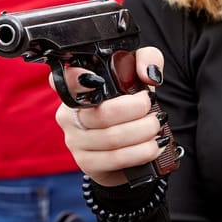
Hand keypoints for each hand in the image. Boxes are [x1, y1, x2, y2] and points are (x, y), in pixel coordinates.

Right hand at [52, 47, 164, 186]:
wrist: (127, 145)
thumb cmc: (128, 105)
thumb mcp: (138, 76)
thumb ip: (147, 59)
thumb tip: (148, 75)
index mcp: (75, 88)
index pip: (65, 79)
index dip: (76, 79)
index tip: (97, 79)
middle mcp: (69, 114)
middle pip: (101, 113)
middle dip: (136, 111)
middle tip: (152, 108)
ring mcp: (75, 140)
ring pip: (111, 138)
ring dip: (143, 132)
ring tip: (157, 126)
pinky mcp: (86, 162)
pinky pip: (115, 158)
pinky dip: (141, 152)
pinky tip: (154, 146)